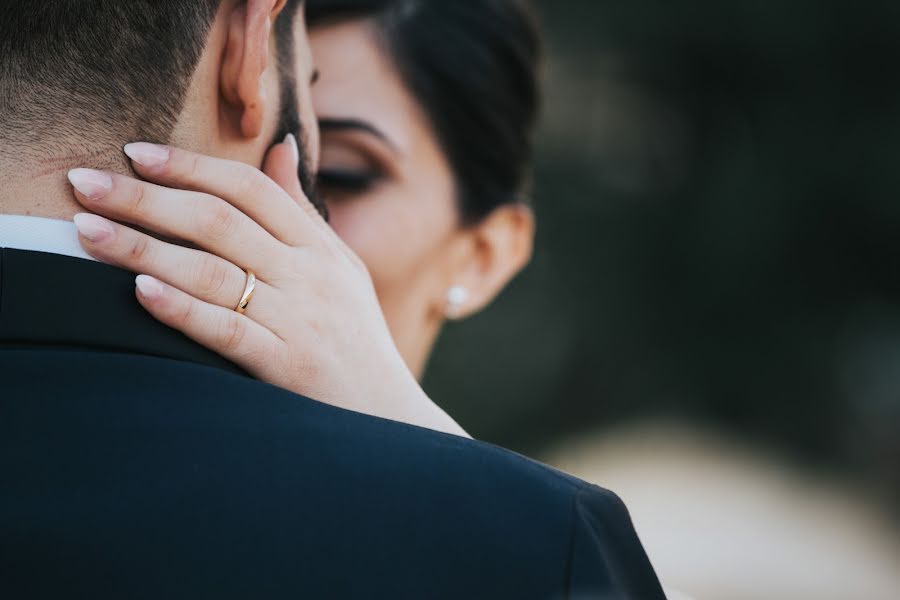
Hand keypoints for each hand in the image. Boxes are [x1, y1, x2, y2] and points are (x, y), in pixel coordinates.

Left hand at [68, 137, 467, 437]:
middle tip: (83, 183)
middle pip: (219, 222)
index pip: (250, 190)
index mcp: (318, 248)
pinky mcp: (286, 366)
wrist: (387, 416)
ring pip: (212, 272)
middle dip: (147, 198)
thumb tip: (277, 147)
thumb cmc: (356, 338)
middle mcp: (308, 276)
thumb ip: (301, 210)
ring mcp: (298, 320)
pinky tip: (140, 291)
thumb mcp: (342, 267)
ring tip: (86, 230)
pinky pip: (227, 331)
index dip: (191, 166)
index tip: (135, 153)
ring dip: (143, 248)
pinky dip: (183, 310)